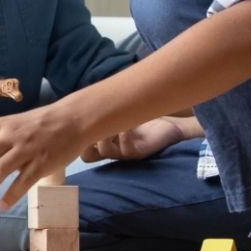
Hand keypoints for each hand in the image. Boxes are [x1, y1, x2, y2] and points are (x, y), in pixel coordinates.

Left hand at [0, 99, 89, 210]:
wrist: (75, 119)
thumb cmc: (41, 124)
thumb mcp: (14, 124)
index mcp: (1, 125)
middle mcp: (11, 136)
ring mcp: (27, 149)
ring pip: (1, 170)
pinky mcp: (43, 162)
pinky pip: (24, 181)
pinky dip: (11, 194)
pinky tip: (1, 205)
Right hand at [81, 114, 199, 162]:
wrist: (171, 126)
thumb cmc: (144, 116)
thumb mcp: (121, 110)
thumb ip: (105, 107)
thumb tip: (85, 95)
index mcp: (103, 141)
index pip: (82, 147)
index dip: (78, 135)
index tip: (84, 116)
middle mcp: (110, 150)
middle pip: (87, 155)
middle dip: (87, 138)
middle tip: (94, 121)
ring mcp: (123, 154)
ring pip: (104, 151)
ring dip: (106, 132)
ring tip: (114, 118)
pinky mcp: (138, 154)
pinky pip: (125, 148)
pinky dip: (124, 134)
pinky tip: (128, 123)